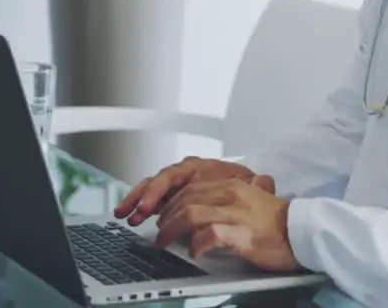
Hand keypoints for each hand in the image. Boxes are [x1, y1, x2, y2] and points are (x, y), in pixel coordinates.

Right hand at [114, 157, 260, 226]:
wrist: (249, 198)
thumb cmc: (246, 189)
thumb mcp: (253, 186)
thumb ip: (257, 184)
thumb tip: (263, 182)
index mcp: (201, 169)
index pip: (173, 175)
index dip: (158, 190)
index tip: (149, 206)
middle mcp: (186, 175)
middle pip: (157, 182)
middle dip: (141, 197)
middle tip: (130, 213)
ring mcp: (179, 187)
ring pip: (152, 190)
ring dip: (137, 202)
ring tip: (123, 215)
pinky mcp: (175, 199)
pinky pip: (155, 201)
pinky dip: (143, 208)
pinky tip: (133, 217)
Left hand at [153, 175, 298, 271]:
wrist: (302, 232)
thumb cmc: (275, 222)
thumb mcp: (249, 200)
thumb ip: (225, 201)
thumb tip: (199, 210)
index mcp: (233, 186)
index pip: (191, 188)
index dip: (172, 203)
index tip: (163, 216)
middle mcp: (232, 195)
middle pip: (186, 200)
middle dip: (166, 217)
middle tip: (160, 232)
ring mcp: (236, 214)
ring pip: (190, 214)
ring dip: (172, 230)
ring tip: (165, 243)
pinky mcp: (241, 234)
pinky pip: (209, 235)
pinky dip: (196, 245)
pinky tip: (194, 253)